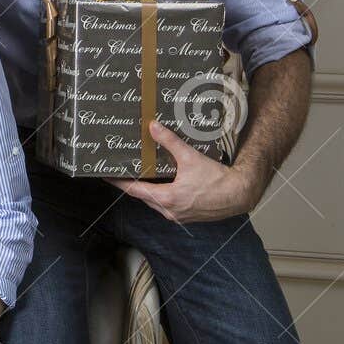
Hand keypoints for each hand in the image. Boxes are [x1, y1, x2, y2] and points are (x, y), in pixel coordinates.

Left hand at [114, 120, 260, 223]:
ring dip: (146, 190)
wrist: (238, 195)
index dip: (118, 182)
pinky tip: (161, 184)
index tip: (105, 176)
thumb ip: (169, 142)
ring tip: (138, 176)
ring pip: (154, 202)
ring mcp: (177, 216)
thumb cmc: (216, 180)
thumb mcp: (190, 158)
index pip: (133, 190)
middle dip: (131, 185)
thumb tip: (153, 127)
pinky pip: (165, 205)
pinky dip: (159, 195)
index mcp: (166, 198)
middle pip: (142, 197)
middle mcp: (168, 211)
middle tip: (121, 172)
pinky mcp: (185, 216)